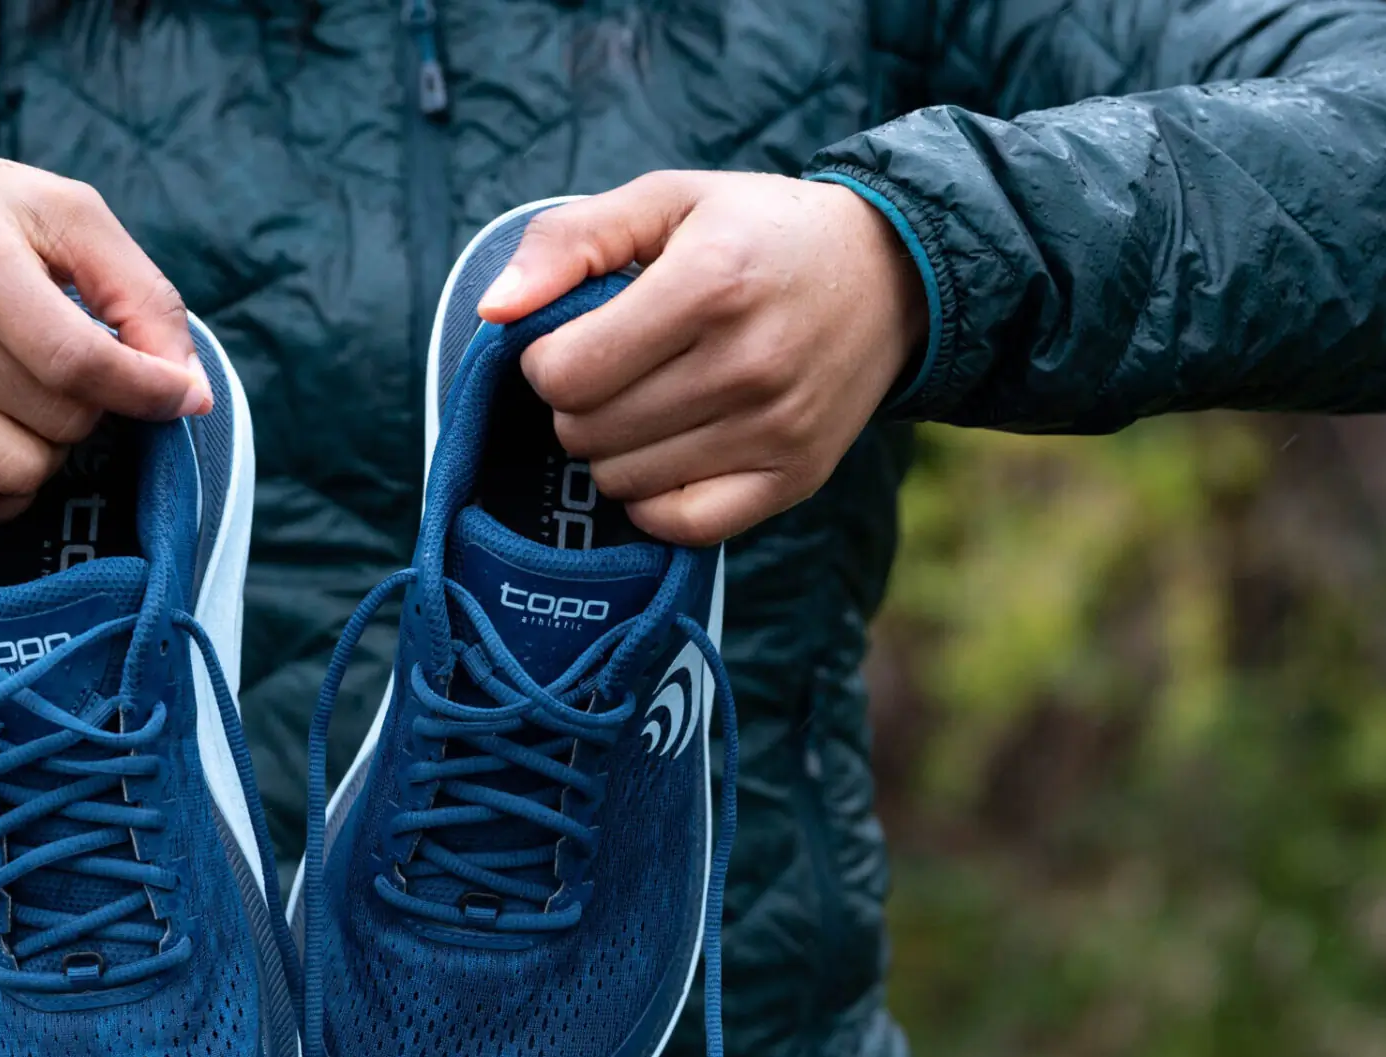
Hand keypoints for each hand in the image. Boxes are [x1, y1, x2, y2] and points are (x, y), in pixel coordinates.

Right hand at [0, 150, 210, 527]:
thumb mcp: (65, 212)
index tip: (180, 394)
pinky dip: (6, 492)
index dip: (147, 390)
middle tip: (72, 364)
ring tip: (34, 397)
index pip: (77, 362)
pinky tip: (8, 441)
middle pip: (58, 419)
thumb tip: (190, 394)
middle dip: (94, 404)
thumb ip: (140, 294)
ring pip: (19, 473)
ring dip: (52, 449)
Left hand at [478, 172, 925, 545]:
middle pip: (585, 432)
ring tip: (651, 401)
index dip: (547, 359)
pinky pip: (681, 527)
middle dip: (579, 403)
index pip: (564, 374)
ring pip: (622, 483)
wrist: (891, 274)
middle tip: (617, 368)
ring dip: (614, 449)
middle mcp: (747, 363)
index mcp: (709, 284)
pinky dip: (654, 500)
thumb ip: (569, 241)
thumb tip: (494, 310)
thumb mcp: (666, 200)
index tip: (577, 337)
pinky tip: (669, 453)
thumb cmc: (757, 231)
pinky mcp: (794, 477)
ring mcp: (776, 428)